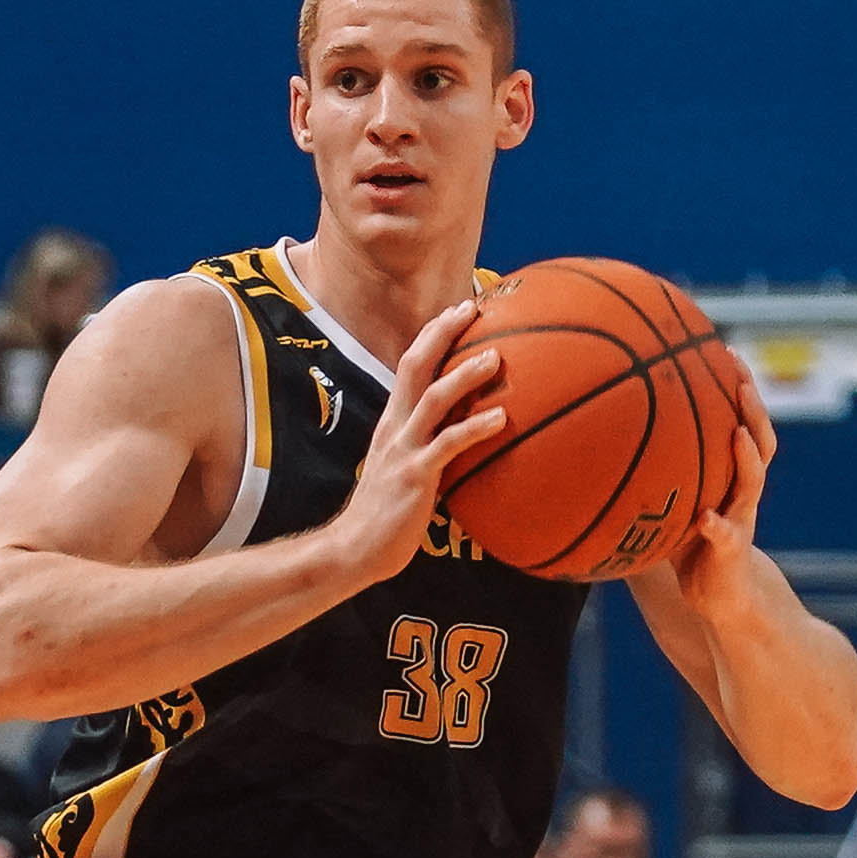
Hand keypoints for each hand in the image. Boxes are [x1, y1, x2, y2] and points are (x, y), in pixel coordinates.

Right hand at [323, 295, 513, 582]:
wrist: (355, 548)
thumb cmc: (386, 513)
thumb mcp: (406, 468)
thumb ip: (430, 446)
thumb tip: (464, 435)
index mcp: (392, 421)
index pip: (410, 364)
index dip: (433, 334)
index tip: (460, 309)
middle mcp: (395, 427)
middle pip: (415, 364)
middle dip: (443, 333)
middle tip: (473, 308)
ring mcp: (403, 449)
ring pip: (433, 398)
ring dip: (464, 375)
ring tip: (496, 358)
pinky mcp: (415, 475)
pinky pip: (448, 444)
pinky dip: (475, 427)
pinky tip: (501, 418)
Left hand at [663, 340, 780, 613]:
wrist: (720, 598)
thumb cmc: (689, 547)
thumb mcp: (669, 505)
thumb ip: (650, 476)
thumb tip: (601, 443)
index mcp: (729, 477)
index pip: (740, 423)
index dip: (737, 389)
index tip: (727, 351)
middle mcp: (740, 492)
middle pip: (757, 440)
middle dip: (752, 406)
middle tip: (739, 374)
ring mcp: (740, 519)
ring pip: (752, 481)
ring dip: (746, 456)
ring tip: (737, 430)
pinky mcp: (732, 552)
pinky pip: (726, 536)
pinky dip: (718, 527)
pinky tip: (706, 518)